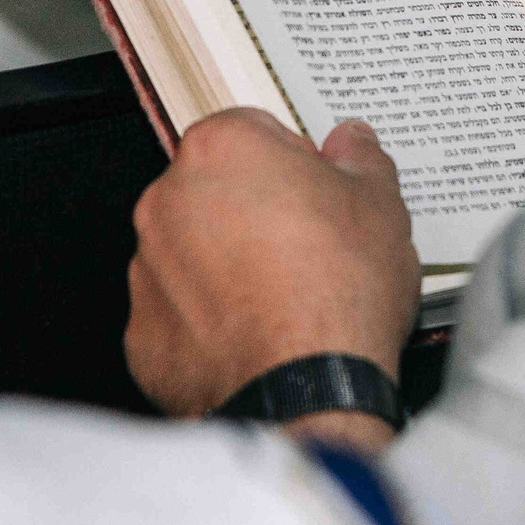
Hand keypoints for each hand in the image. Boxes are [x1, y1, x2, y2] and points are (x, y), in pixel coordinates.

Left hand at [127, 109, 419, 444]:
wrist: (308, 390)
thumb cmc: (339, 292)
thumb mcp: (381, 205)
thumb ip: (361, 158)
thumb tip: (352, 141)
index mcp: (222, 150)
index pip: (254, 133)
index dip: (293, 165)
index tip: (319, 196)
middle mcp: (168, 201)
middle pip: (215, 191)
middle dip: (254, 213)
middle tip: (307, 251)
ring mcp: (147, 269)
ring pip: (192, 253)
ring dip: (228, 268)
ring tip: (285, 302)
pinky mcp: (143, 333)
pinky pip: (178, 315)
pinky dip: (209, 324)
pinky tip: (255, 339)